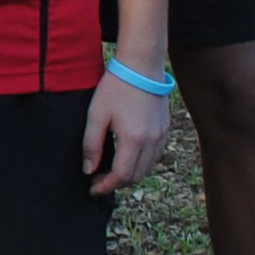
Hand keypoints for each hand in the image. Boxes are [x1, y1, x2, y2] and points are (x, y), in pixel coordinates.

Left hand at [84, 72, 173, 195]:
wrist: (142, 66)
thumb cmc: (116, 87)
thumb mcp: (96, 114)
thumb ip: (91, 145)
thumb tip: (89, 170)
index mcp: (133, 139)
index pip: (121, 176)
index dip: (105, 186)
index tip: (92, 188)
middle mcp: (151, 141)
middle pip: (136, 176)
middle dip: (116, 183)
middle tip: (98, 179)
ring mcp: (161, 135)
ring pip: (147, 168)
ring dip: (129, 175)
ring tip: (110, 170)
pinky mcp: (165, 129)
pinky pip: (155, 156)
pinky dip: (141, 163)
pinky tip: (127, 156)